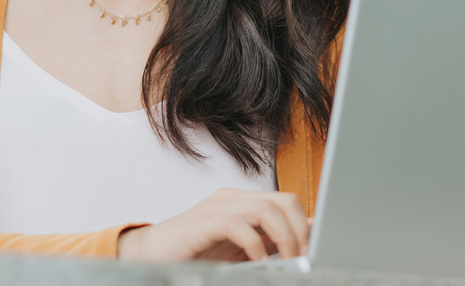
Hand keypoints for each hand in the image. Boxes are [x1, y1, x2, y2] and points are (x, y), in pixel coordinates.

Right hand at [116, 188, 308, 262]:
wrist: (148, 257)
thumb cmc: (194, 254)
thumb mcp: (240, 250)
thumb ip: (268, 242)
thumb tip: (306, 241)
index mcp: (243, 203)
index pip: (288, 202)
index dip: (307, 226)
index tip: (316, 253)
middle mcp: (232, 200)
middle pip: (283, 200)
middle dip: (300, 232)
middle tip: (303, 260)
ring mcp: (215, 209)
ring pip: (265, 209)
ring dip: (283, 239)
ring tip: (286, 263)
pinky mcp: (200, 225)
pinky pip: (236, 225)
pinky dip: (253, 244)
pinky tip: (256, 262)